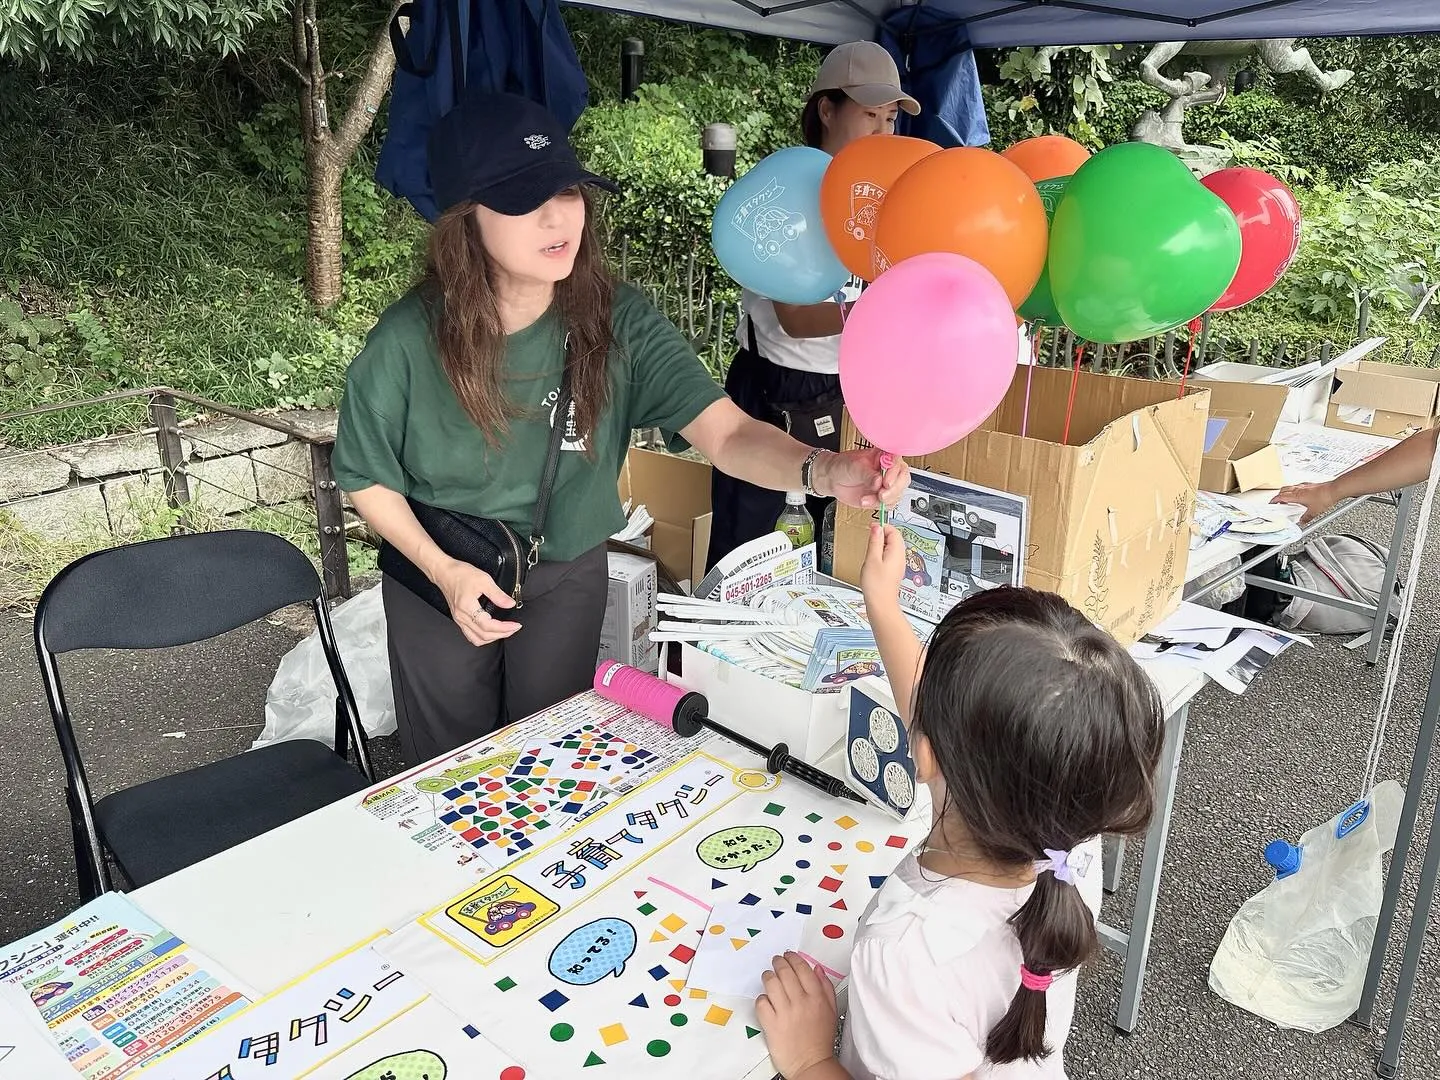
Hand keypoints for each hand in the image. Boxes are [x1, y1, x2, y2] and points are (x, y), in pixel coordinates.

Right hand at [433, 558, 520, 645]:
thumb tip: (510, 604)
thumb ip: (498, 594)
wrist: (444, 572)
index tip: (515, 625)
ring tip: (504, 631)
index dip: (504, 628)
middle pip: (483, 636)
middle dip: (502, 634)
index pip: (488, 625)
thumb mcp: (484, 580)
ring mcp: (459, 619)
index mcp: (467, 607)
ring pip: (476, 639)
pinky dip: (482, 637)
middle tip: (513, 629)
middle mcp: (462, 617)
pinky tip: (490, 631)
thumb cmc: (460, 574)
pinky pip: (470, 635)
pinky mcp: (458, 619)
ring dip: (492, 638)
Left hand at [755, 953, 839, 1079]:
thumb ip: (826, 987)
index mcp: (816, 998)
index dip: (793, 958)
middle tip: (776, 961)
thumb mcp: (831, 1010)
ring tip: (769, 976)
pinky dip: (762, 999)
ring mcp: (785, 1013)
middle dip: (779, 962)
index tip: (789, 955)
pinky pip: (761, 1003)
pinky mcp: (771, 1024)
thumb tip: (817, 969)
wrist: (811, 1064)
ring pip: (771, 983)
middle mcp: (800, 1002)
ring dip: (768, 976)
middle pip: (785, 972)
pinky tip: (766, 1000)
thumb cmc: (820, 1039)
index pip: (803, 968)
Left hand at [818, 448, 908, 509]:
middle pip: (903, 480)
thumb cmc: (843, 466)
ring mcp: (886, 484)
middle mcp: (889, 470)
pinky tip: (865, 501)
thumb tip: (879, 481)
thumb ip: (868, 474)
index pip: (898, 463)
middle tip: (880, 495)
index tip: (886, 482)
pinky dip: (877, 505)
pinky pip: (889, 504)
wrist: (832, 479)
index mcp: (885, 456)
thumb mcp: (855, 467)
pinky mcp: (882, 497)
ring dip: (883, 500)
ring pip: (897, 494)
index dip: (895, 473)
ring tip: (866, 498)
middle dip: (893, 490)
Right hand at [860, 524, 906, 607]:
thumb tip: (877, 527)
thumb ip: (874, 541)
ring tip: (870, 551)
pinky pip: (889, 556)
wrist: (881, 604)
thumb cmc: (877, 585)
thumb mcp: (872, 559)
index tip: (871, 528)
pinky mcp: (893, 571)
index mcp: (897, 551)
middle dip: (881, 535)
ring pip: (891, 547)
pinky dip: (881, 554)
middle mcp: (900, 557)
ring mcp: (898, 564)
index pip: (894, 531)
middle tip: (869, 538)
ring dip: (880, 545)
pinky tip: (873, 561)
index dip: (882, 526)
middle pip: (894, 538)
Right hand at [1272, 481, 1337, 523]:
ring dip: (1287, 492)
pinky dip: (1297, 490)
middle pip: (1283, 490)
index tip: (1271, 504)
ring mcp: (1305, 486)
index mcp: (1296, 496)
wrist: (1335, 490)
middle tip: (1278, 502)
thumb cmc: (1325, 498)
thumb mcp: (1314, 512)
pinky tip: (1302, 495)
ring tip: (1289, 498)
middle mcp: (1299, 489)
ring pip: (1291, 487)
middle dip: (1278, 496)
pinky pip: (1300, 486)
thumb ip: (1306, 518)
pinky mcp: (1311, 485)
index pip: (1280, 497)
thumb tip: (1302, 521)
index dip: (1274, 501)